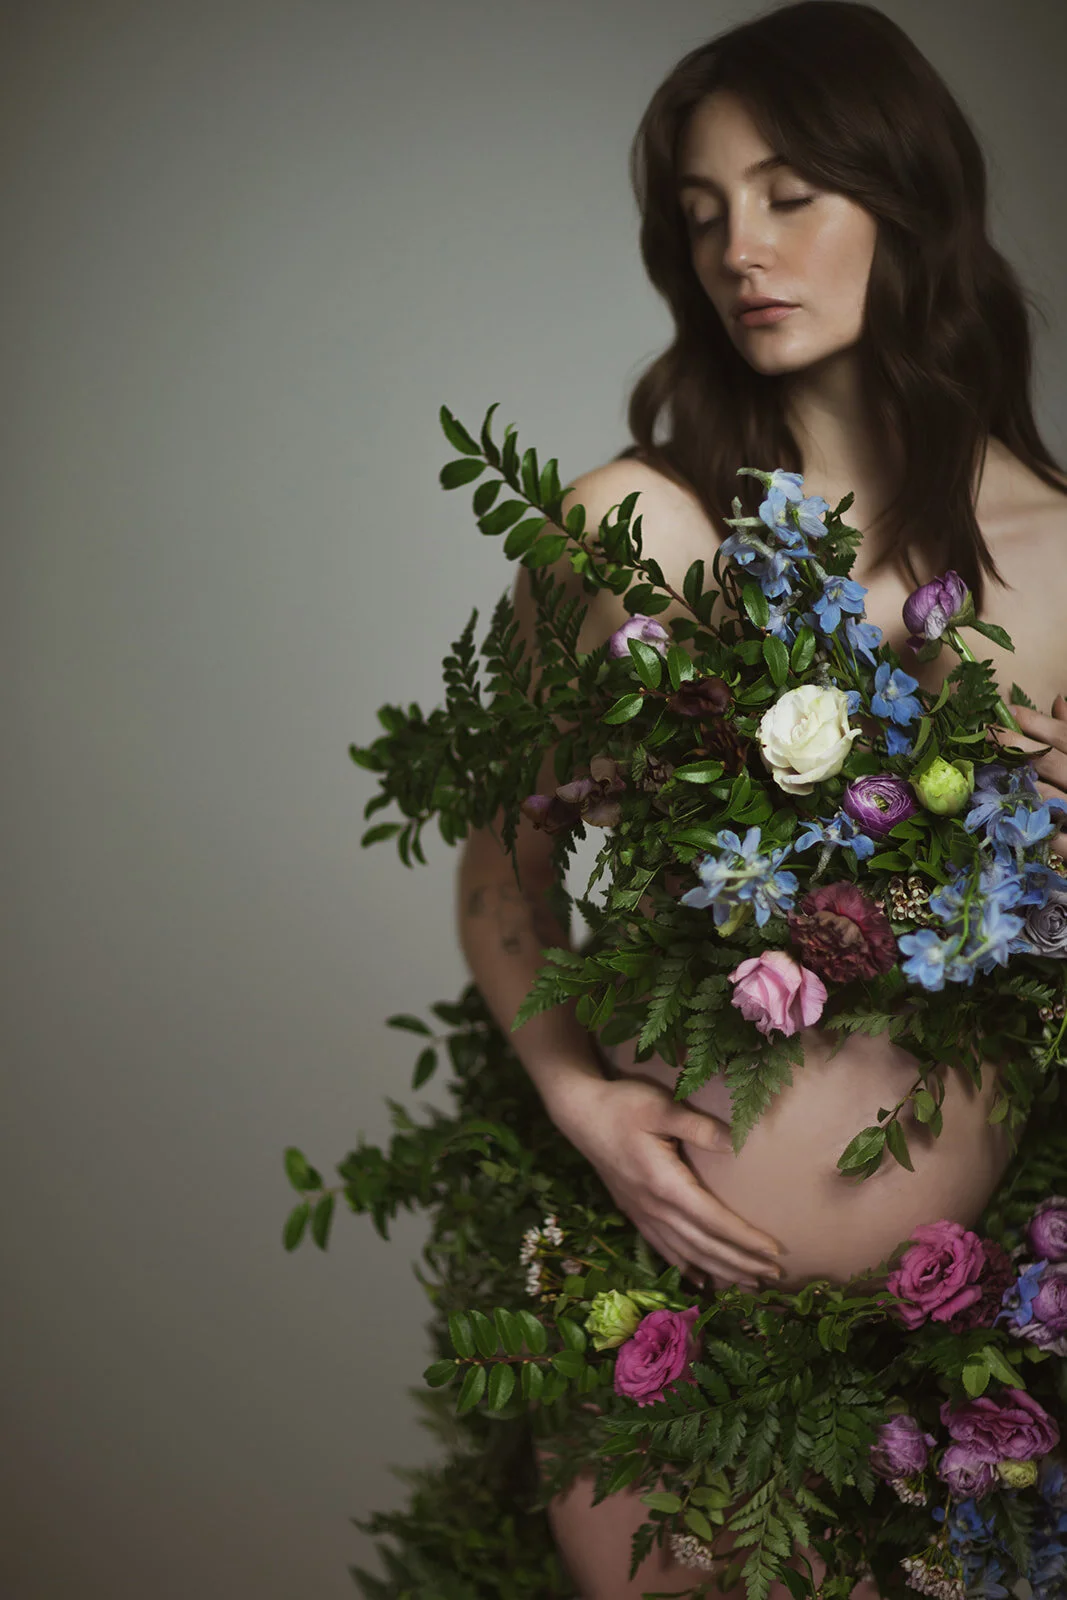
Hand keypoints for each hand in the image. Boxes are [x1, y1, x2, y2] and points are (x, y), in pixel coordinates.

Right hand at [548, 1072, 782, 1289]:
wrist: (579, 1112)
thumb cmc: (622, 1105)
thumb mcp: (660, 1106)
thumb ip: (697, 1126)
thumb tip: (734, 1143)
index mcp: (664, 1184)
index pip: (713, 1220)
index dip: (744, 1239)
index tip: (775, 1251)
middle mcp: (654, 1207)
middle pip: (704, 1245)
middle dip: (741, 1263)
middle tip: (776, 1275)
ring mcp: (642, 1212)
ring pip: (686, 1253)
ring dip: (720, 1270)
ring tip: (750, 1283)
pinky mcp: (633, 1211)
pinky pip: (663, 1249)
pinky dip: (686, 1267)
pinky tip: (701, 1279)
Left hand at [988, 695, 1066, 859]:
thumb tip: (1056, 701)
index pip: (1060, 734)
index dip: (1031, 720)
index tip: (1003, 712)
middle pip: (1046, 760)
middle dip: (1010, 746)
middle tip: (982, 736)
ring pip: (1041, 795)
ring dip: (1010, 787)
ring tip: (980, 776)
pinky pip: (1047, 836)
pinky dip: (1023, 827)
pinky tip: (1000, 819)